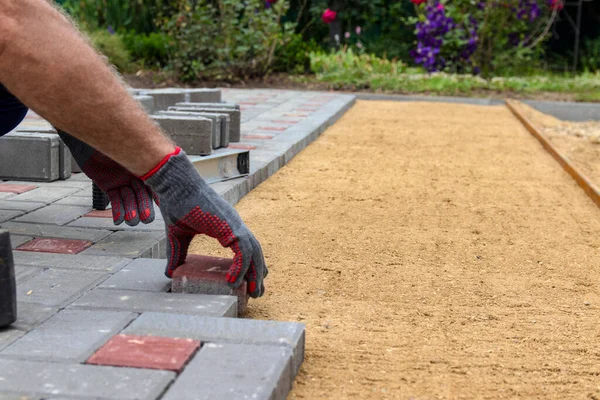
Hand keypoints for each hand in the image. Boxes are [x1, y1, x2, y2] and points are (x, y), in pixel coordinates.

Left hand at [58, 130, 156, 225]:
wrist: (89, 137)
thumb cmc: (112, 138)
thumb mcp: (131, 148)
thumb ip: (143, 158)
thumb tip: (165, 164)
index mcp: (145, 166)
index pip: (155, 185)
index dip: (157, 198)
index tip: (163, 208)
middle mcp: (136, 175)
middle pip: (142, 196)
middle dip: (144, 208)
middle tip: (146, 219)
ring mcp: (123, 181)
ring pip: (129, 200)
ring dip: (130, 211)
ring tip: (131, 221)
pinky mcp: (109, 186)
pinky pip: (115, 200)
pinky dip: (118, 211)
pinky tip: (119, 220)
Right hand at [143, 147, 266, 297]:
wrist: (174, 186)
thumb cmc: (176, 205)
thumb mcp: (177, 237)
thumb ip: (177, 255)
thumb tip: (170, 273)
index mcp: (227, 227)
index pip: (247, 248)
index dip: (250, 265)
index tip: (249, 283)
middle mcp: (235, 225)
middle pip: (255, 252)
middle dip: (258, 273)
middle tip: (257, 293)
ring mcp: (234, 224)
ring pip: (254, 252)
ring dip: (256, 273)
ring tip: (254, 291)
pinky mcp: (230, 225)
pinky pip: (244, 250)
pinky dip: (242, 266)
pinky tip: (235, 281)